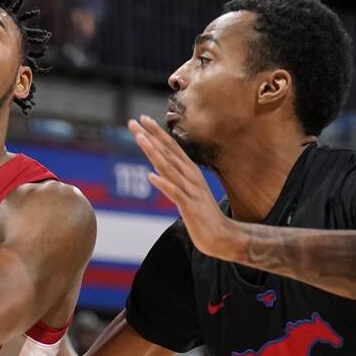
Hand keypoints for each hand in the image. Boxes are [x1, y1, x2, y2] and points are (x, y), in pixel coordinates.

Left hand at [128, 115, 237, 259]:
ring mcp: (190, 191)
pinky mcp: (190, 207)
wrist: (222, 236)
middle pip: (167, 152)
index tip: (141, 119)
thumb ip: (175, 178)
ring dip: (154, 153)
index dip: (156, 132)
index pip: (170, 147)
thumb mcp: (188, 191)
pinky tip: (150, 176)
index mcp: (189, 171)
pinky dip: (163, 184)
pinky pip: (175, 194)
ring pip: (169, 168)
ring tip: (140, 139)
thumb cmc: (203, 214)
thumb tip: (158, 169)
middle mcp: (190, 176)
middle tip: (133, 122)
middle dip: (150, 136)